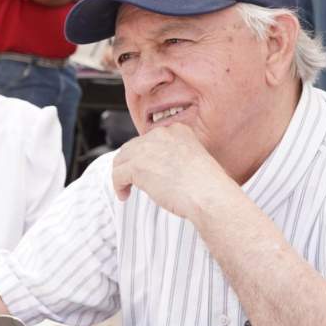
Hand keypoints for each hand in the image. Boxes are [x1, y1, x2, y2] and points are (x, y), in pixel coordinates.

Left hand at [110, 123, 237, 220]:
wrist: (208, 194)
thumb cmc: (206, 186)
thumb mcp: (192, 160)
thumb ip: (173, 156)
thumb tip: (154, 167)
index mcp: (176, 130)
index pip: (148, 140)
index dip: (142, 156)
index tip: (144, 170)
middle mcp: (160, 134)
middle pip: (131, 148)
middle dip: (129, 165)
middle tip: (132, 181)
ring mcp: (147, 148)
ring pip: (121, 160)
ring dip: (121, 176)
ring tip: (127, 189)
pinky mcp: (137, 166)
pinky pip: (117, 175)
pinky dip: (118, 186)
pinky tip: (125, 196)